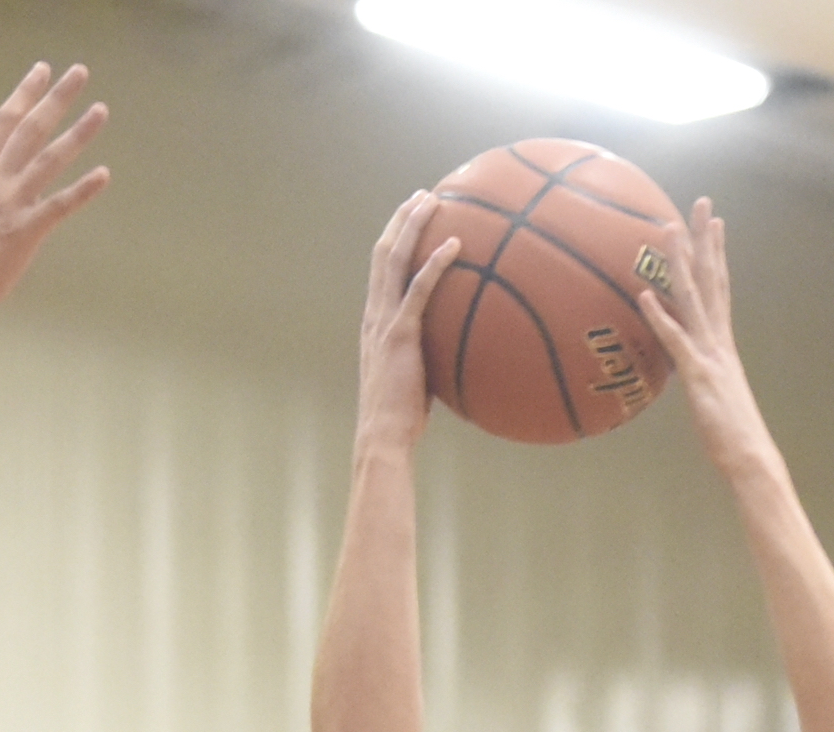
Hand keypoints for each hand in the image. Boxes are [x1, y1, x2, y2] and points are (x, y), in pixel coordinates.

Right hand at [0, 63, 109, 327]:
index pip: (2, 123)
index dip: (24, 95)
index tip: (42, 71)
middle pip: (29, 129)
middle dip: (56, 99)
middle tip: (80, 72)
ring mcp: (9, 206)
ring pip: (48, 160)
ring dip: (77, 134)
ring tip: (100, 110)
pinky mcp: (24, 233)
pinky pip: (59, 206)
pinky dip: (82, 190)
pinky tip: (104, 174)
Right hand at [354, 189, 461, 452]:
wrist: (383, 434)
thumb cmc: (401, 416)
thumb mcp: (414, 375)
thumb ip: (428, 352)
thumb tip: (460, 345)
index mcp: (374, 321)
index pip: (381, 270)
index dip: (395, 239)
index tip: (412, 218)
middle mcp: (374, 314)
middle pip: (383, 252)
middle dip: (402, 220)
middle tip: (422, 196)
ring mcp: (385, 322)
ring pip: (395, 260)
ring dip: (413, 226)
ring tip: (432, 201)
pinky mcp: (400, 334)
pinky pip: (419, 289)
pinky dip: (435, 263)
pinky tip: (456, 245)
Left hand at [635, 198, 774, 475]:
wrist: (751, 459)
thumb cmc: (731, 435)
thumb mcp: (713, 396)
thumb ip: (701, 374)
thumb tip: (688, 365)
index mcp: (723, 344)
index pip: (720, 288)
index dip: (716, 254)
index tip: (713, 223)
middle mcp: (719, 342)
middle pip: (712, 280)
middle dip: (704, 240)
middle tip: (699, 203)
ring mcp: (710, 356)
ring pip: (694, 299)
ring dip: (680, 263)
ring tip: (667, 229)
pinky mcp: (698, 376)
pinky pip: (676, 341)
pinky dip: (660, 317)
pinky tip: (644, 295)